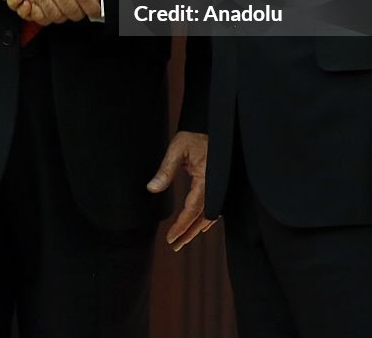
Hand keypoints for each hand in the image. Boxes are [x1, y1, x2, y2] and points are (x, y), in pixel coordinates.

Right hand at [0, 0, 96, 23]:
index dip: (90, 5)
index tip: (94, 10)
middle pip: (70, 7)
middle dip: (76, 14)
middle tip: (80, 14)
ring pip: (54, 14)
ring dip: (60, 17)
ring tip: (65, 13)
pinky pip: (36, 14)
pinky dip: (41, 17)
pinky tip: (46, 11)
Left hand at [147, 131, 215, 251]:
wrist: (213, 126)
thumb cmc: (195, 136)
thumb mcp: (177, 149)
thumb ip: (166, 169)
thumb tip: (152, 188)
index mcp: (207, 179)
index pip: (193, 209)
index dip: (182, 226)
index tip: (171, 238)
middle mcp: (216, 186)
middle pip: (203, 217)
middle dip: (189, 233)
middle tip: (175, 245)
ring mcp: (219, 186)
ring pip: (210, 214)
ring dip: (197, 228)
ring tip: (183, 240)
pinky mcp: (219, 184)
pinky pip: (214, 206)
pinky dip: (205, 218)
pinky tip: (198, 226)